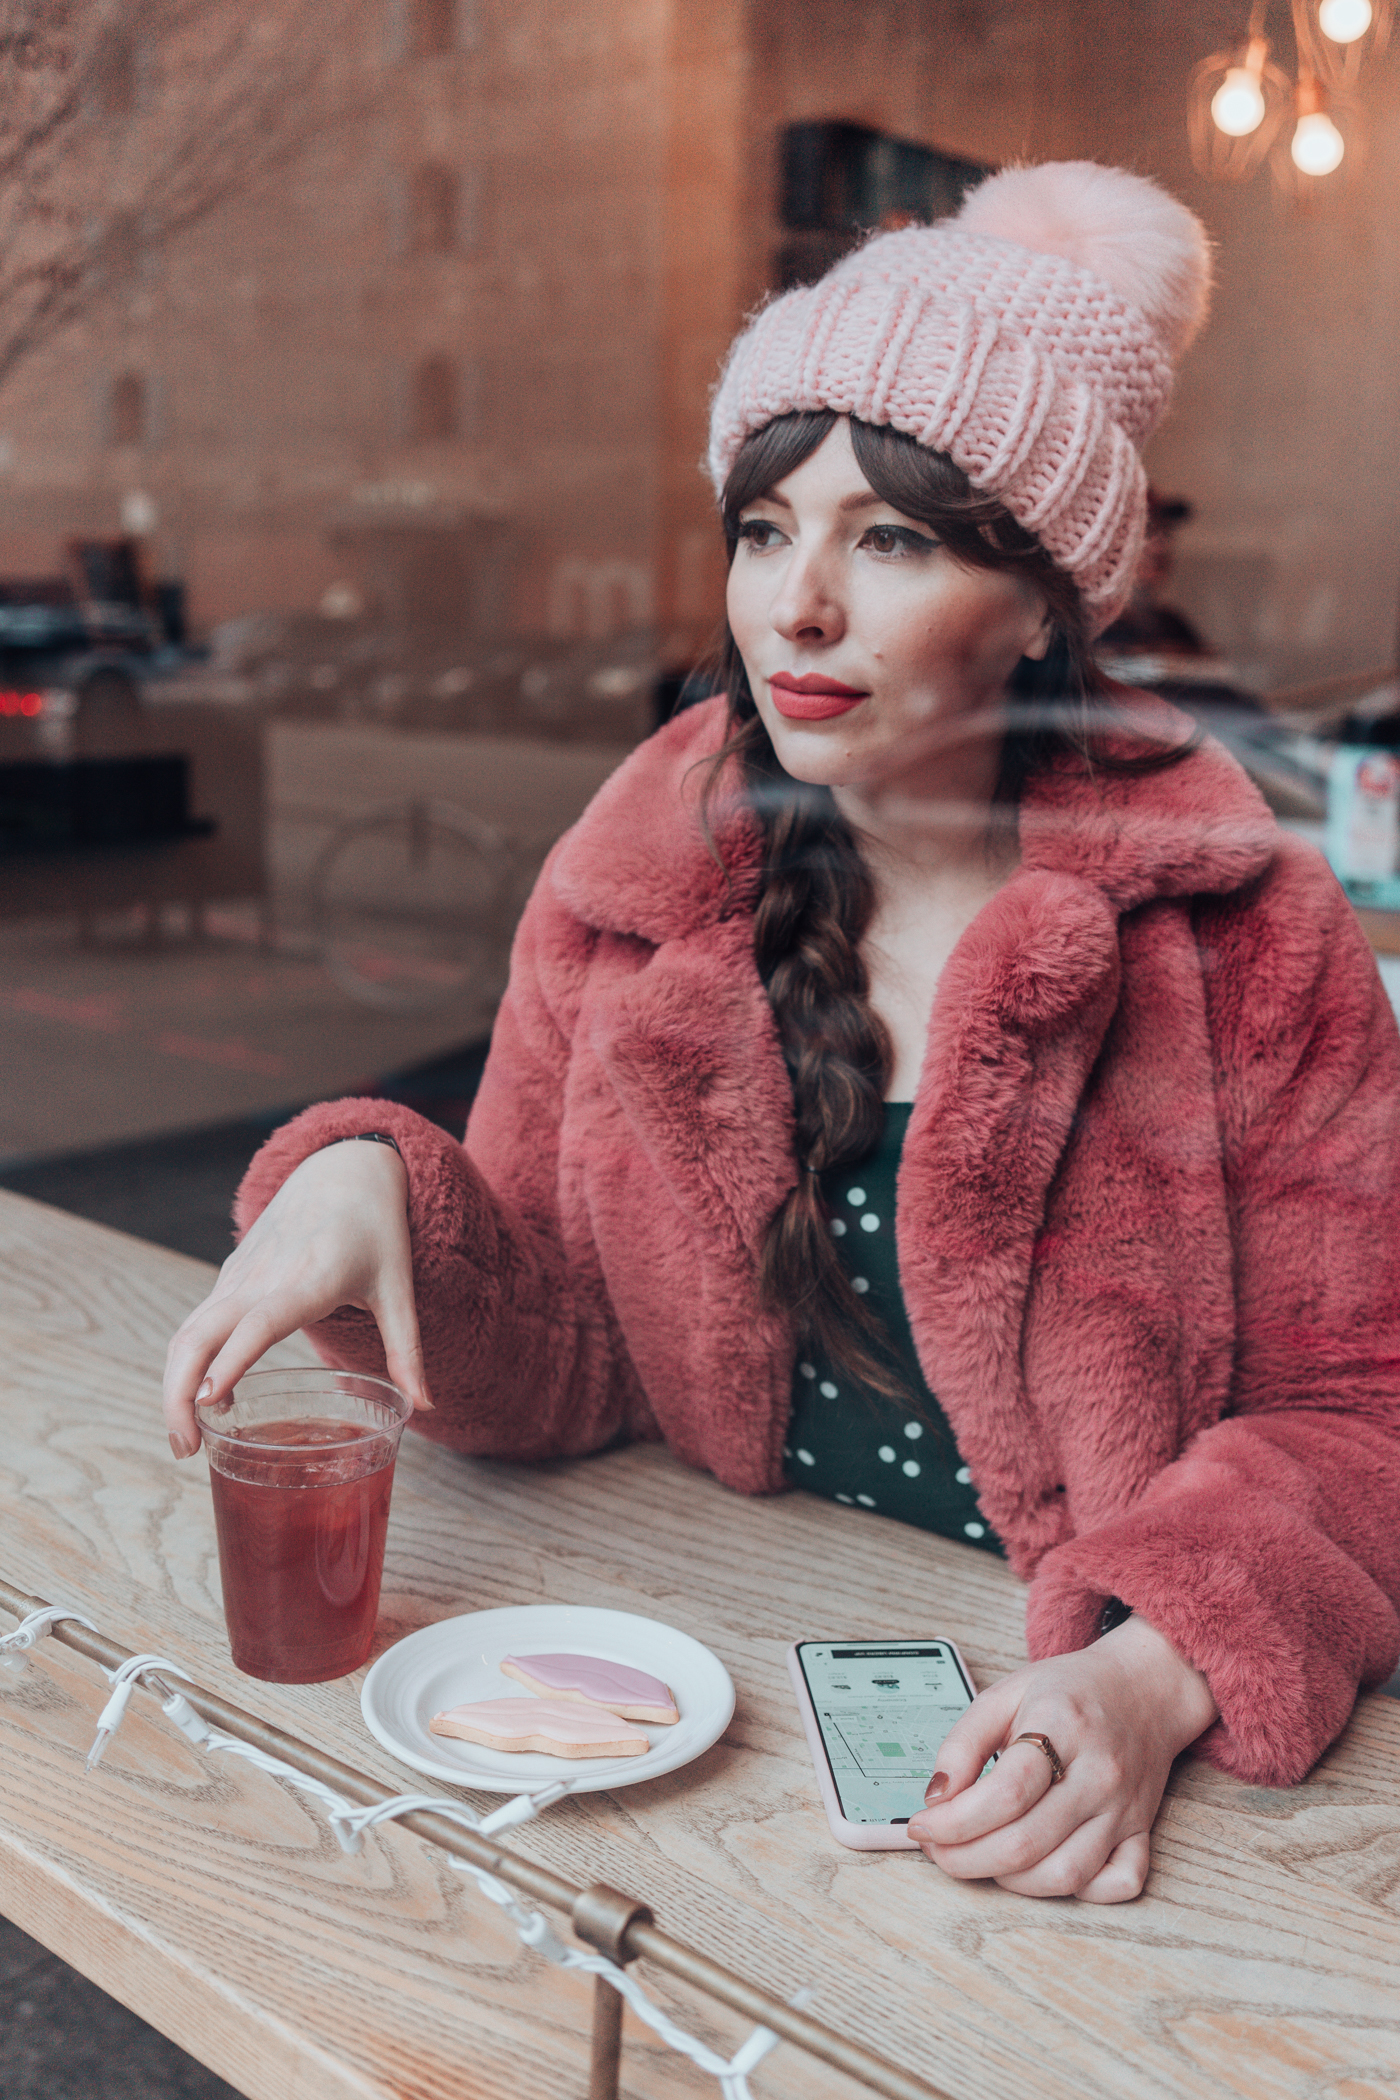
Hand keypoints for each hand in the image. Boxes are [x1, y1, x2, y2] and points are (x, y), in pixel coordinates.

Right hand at [162, 1140, 431, 1457]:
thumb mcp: (399, 1288)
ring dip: (174, 1384)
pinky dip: (185, 1362)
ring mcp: (241, 1274)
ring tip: (185, 1440)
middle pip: (200, 1334)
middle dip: (178, 1394)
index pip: (261, 1322)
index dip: (233, 1360)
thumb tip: (425, 1406)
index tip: (209, 1401)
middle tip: (185, 1449)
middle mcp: (264, 1276)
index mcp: (311, 1278)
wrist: (344, 1167)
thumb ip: (407, 1350)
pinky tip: (205, 1400)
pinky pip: (196, 1322)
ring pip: (188, 1331)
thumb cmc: (378, 1228)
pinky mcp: (231, 1273)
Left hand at [904, 1617, 1217, 1902]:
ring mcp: (1124, 1808)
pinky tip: (1044, 1869)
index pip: (1005, 1793)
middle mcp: (1098, 1773)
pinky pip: (1118, 1884)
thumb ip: (963, 1742)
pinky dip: (1079, 1892)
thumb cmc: (1070, 1690)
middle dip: (965, 1858)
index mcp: (1062, 1726)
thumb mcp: (1005, 1692)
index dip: (953, 1821)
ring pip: (1065, 1875)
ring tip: (980, 1857)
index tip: (922, 1825)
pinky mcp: (1142, 1832)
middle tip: (937, 1849)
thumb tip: (937, 1797)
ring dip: (1010, 1880)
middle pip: (1026, 1843)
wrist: (1143, 1688)